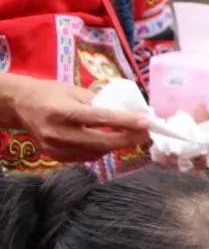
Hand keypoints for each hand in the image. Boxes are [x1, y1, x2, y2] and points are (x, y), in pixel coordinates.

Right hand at [3, 74, 148, 161]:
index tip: (146, 123)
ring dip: (115, 146)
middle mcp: (57, 132)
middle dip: (126, 139)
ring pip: (95, 153)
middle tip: (143, 134)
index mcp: (62, 111)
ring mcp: (55, 147)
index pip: (100, 119)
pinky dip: (100, 150)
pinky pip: (86, 157)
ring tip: (128, 136)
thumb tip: (131, 114)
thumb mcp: (76, 91)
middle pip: (100, 142)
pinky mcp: (55, 157)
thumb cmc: (53, 93)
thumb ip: (101, 103)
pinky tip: (108, 142)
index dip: (126, 122)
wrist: (22, 105)